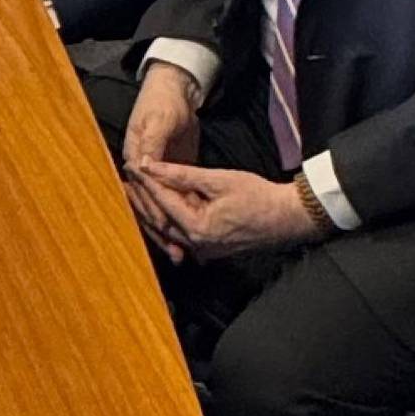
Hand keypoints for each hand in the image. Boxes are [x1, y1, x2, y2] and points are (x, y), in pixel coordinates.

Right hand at [121, 63, 202, 258]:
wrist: (172, 88)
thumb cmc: (163, 102)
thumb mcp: (159, 121)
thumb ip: (151, 144)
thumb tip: (141, 166)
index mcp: (134, 154)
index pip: (141, 189)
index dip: (153, 209)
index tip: (166, 228)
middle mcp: (141, 166)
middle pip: (147, 204)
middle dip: (160, 228)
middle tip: (174, 251)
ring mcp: (154, 171)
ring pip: (159, 206)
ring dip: (168, 228)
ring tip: (180, 252)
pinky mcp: (169, 171)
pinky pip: (171, 199)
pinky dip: (177, 216)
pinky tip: (188, 234)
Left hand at [131, 161, 321, 261]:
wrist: (288, 216)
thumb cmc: (257, 196)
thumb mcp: (217, 179)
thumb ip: (181, 174)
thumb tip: (151, 166)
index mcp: (198, 229)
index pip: (163, 202)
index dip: (147, 182)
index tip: (133, 166)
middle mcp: (198, 244)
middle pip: (161, 220)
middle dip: (143, 199)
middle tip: (126, 180)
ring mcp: (205, 249)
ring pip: (170, 228)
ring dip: (154, 208)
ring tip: (138, 188)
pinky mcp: (211, 247)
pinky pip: (183, 232)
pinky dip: (171, 216)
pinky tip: (162, 201)